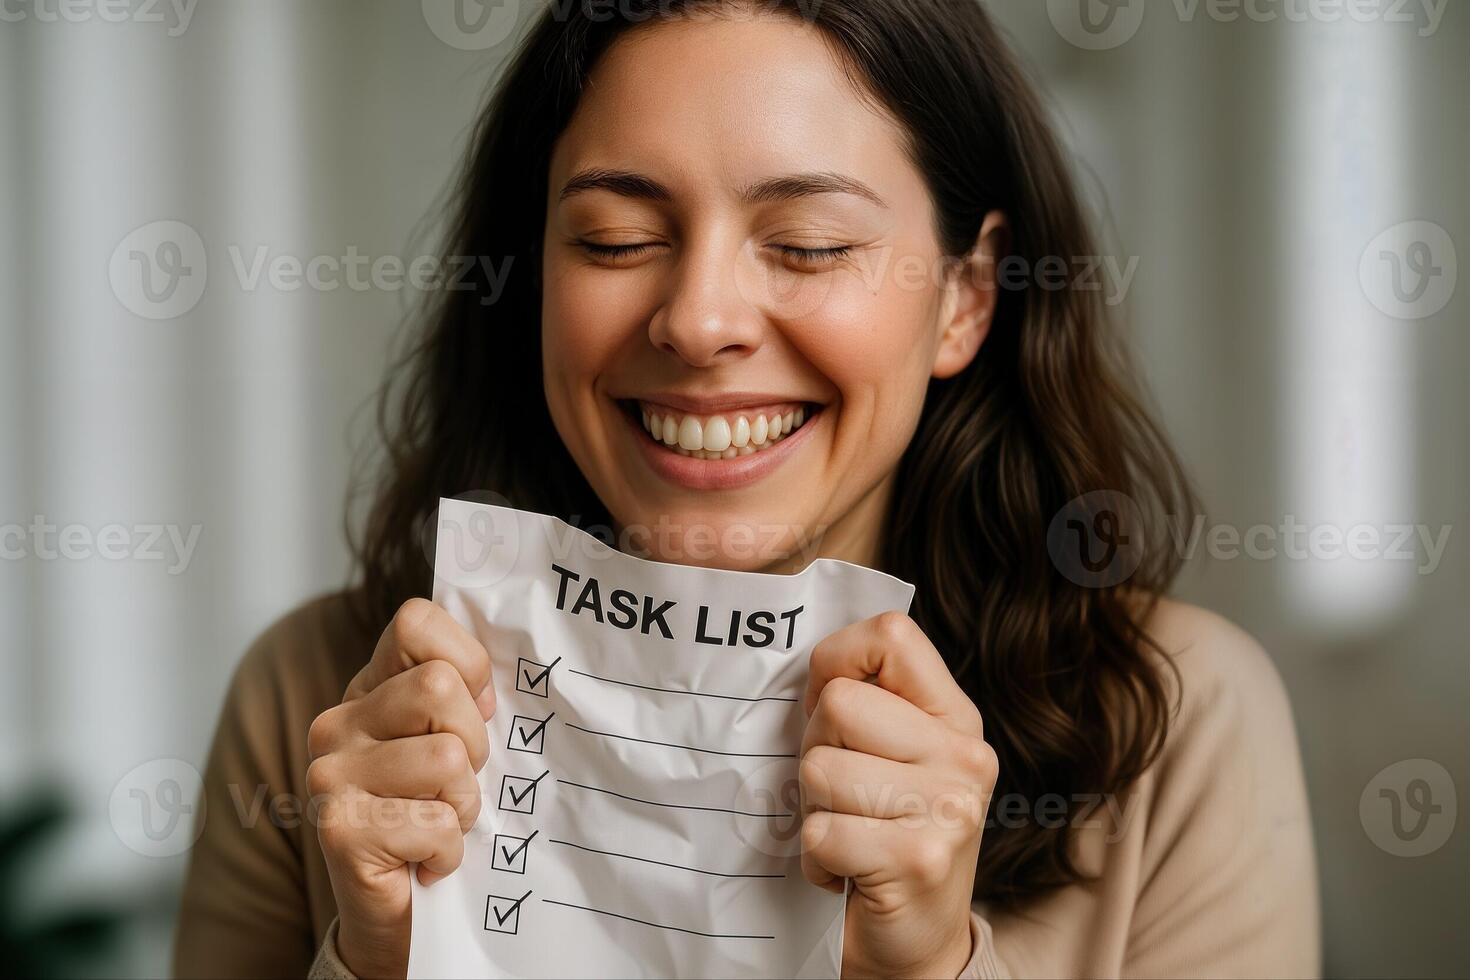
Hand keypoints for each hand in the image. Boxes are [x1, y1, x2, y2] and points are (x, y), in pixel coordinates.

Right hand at [306, 598, 494, 978]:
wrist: (394, 912)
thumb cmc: (431, 814)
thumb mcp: (451, 742)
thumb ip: (463, 698)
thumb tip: (493, 685)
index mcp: (369, 688)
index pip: (416, 622)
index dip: (466, 662)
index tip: (475, 708)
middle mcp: (338, 723)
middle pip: (441, 687)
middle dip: (473, 742)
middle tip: (455, 782)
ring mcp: (332, 775)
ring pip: (447, 758)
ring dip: (462, 803)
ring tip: (438, 822)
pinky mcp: (340, 829)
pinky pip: (436, 823)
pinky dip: (447, 850)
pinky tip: (425, 861)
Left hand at [799, 611, 996, 978]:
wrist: (918, 942)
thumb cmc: (882, 833)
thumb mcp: (888, 755)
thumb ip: (865, 702)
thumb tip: (813, 666)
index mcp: (954, 718)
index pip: (891, 636)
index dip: (837, 659)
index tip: (829, 703)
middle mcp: (964, 756)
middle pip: (838, 703)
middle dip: (816, 750)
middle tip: (842, 793)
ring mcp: (947, 809)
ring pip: (820, 768)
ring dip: (815, 809)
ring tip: (849, 833)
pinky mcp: (918, 861)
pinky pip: (820, 830)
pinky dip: (816, 858)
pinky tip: (847, 871)